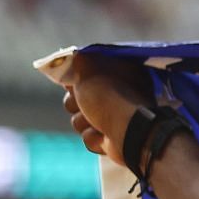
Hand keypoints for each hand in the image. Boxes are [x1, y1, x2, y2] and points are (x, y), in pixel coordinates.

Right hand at [58, 52, 156, 170]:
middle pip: (75, 98)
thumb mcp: (88, 68)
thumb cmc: (109, 97)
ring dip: (84, 122)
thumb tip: (70, 60)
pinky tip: (104, 136)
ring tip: (98, 122)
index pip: (81, 74)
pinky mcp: (111, 138)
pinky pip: (88, 137)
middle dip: (76, 103)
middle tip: (85, 103)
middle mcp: (115, 94)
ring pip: (79, 119)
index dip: (74, 80)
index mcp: (115, 74)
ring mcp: (113, 117)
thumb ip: (76, 61)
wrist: (128, 132)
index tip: (74, 82)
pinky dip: (93, 137)